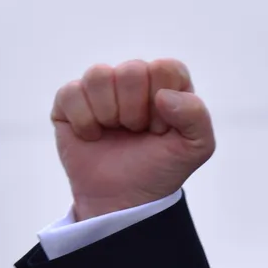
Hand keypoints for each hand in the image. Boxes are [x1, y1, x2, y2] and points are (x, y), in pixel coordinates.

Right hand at [50, 59, 214, 220]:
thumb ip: (196, 116)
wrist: (123, 200)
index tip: (161, 129)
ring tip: (114, 131)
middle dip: (134, 110)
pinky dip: (83, 121)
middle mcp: (134, 79)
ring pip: (98, 75)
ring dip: (108, 113)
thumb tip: (162, 96)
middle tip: (135, 131)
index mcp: (167, 83)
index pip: (166, 68)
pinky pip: (71, 92)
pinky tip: (92, 136)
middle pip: (131, 70)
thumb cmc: (160, 169)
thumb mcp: (196, 148)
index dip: (163, 103)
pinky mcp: (70, 101)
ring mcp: (101, 88)